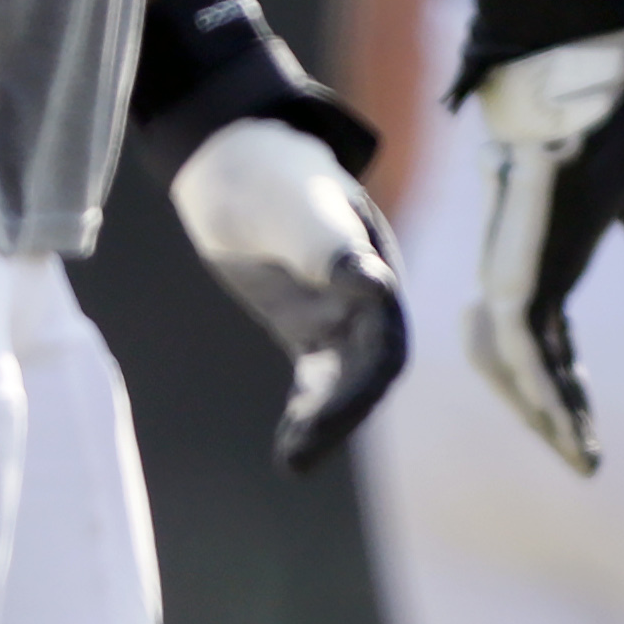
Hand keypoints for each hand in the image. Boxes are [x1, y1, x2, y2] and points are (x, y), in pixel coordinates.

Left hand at [170, 116, 410, 470]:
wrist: (239, 162)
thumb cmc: (271, 176)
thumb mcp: (295, 208)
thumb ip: (329, 246)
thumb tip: (373, 284)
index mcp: (376, 271)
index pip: (384, 343)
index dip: (362, 384)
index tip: (327, 417)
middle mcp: (369, 300)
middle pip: (368, 374)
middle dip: (340, 416)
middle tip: (300, 456)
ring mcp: (341, 315)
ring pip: (344, 383)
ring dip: (324, 423)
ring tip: (293, 462)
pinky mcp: (310, 326)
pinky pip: (317, 379)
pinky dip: (307, 410)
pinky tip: (290, 447)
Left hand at [460, 27, 623, 471]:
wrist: (584, 56)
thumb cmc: (610, 105)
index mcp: (546, 257)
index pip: (547, 341)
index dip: (566, 388)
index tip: (588, 433)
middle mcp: (520, 267)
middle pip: (520, 362)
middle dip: (549, 413)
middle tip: (581, 458)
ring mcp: (515, 266)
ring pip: (516, 364)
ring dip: (546, 412)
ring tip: (579, 454)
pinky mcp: (519, 262)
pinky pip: (522, 345)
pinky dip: (542, 389)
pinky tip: (566, 426)